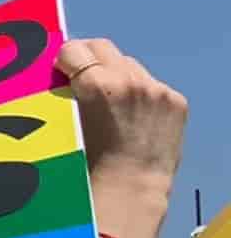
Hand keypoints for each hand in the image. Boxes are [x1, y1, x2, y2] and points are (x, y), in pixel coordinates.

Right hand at [59, 39, 185, 212]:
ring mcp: (156, 90)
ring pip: (128, 64)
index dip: (64, 61)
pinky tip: (132, 118)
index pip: (73, 49)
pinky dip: (139, 94)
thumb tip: (64, 74)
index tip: (61, 74)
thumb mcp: (65, 123)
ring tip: (110, 105)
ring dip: (116, 76)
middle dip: (89, 60)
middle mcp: (129, 81)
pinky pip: (150, 84)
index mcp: (96, 85)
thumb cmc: (85, 166)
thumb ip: (65, 92)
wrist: (128, 190)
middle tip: (82, 81)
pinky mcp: (175, 101)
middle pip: (101, 47)